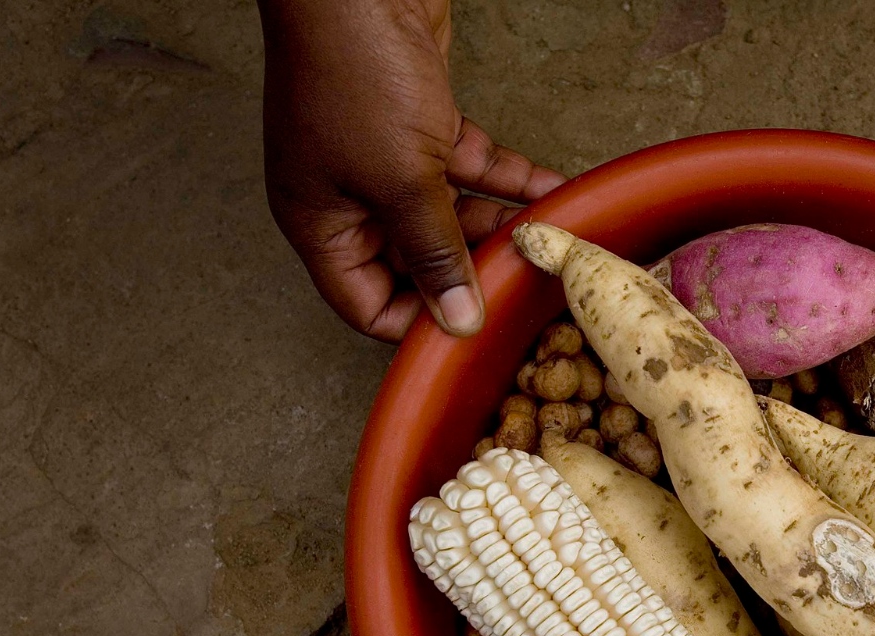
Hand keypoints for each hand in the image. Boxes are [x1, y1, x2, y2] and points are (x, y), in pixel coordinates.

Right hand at [259, 0, 564, 341]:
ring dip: (500, 227)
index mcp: (319, 222)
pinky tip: (555, 192)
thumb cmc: (351, 66)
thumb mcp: (400, 179)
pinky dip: (511, 182)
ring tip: (548, 241)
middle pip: (417, 262)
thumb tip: (456, 321)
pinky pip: (472, 170)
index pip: (366, 304)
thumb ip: (434, 253)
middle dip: (471, 272)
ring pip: (452, 216)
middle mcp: (350, 197)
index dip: (419, 323)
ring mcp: (387, 160)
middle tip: (523, 285)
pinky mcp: (423, 124)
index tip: (475, 329)